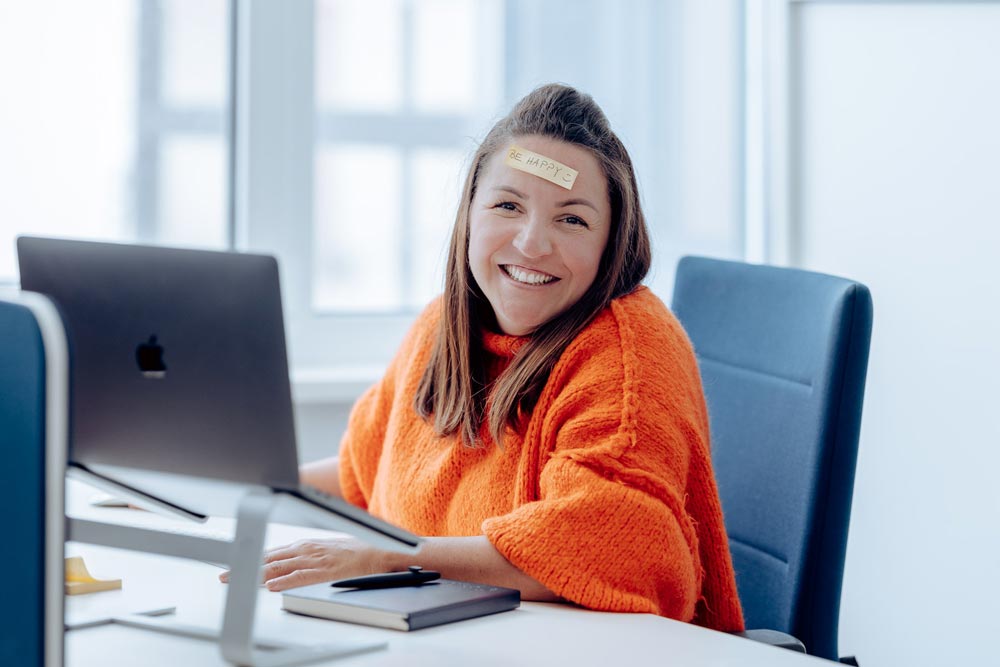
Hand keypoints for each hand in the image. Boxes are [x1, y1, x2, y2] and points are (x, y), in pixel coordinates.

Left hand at [218, 536, 383, 591]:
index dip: (248, 558)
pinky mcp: (326, 570)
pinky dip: (285, 581)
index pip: (270, 552)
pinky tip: (271, 586)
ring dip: (256, 575)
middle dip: (244, 567)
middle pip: (269, 559)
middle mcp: (305, 549)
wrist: (377, 550)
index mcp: (304, 544)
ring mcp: (315, 559)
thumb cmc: (352, 550)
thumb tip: (285, 564)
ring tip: (238, 580)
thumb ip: (303, 555)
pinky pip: (302, 577)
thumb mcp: (322, 548)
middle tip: (224, 575)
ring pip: (280, 568)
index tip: (231, 563)